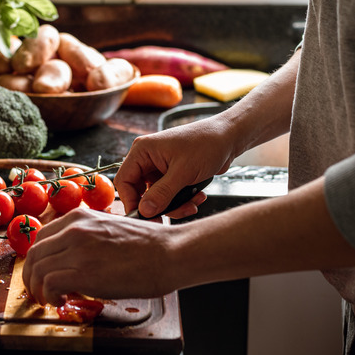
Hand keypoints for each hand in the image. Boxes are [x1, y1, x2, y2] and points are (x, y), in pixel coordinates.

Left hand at [22, 208, 179, 306]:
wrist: (169, 253)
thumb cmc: (149, 244)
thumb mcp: (110, 228)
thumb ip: (88, 236)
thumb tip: (75, 256)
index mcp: (79, 217)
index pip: (42, 237)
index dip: (38, 259)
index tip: (42, 272)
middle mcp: (74, 229)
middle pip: (34, 254)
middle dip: (32, 276)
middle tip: (39, 291)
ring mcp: (77, 250)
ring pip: (37, 269)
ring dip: (38, 289)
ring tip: (50, 300)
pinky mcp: (83, 272)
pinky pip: (49, 284)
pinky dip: (49, 296)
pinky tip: (61, 301)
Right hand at [115, 118, 236, 217]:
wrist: (229, 137)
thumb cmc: (207, 143)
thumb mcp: (183, 172)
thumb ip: (162, 193)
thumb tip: (144, 211)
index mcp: (143, 151)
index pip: (124, 181)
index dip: (131, 201)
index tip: (145, 217)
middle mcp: (148, 159)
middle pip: (140, 192)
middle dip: (158, 206)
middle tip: (170, 217)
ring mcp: (160, 167)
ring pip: (157, 197)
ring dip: (175, 205)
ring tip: (192, 204)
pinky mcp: (172, 174)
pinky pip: (170, 194)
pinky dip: (182, 200)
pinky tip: (198, 196)